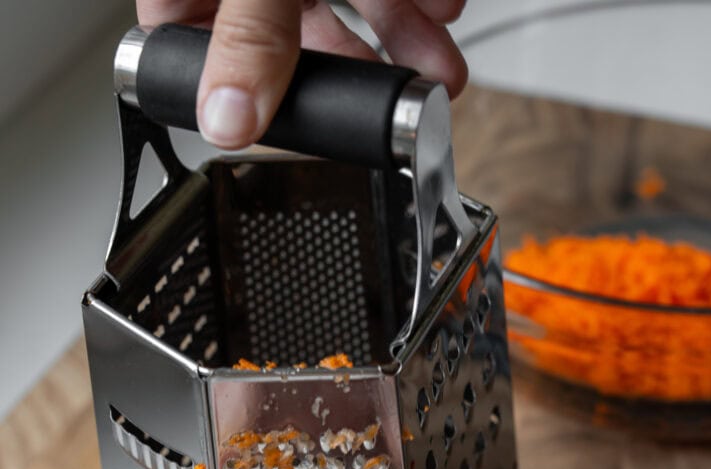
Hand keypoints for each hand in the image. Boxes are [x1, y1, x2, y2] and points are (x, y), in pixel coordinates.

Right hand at [135, 1, 468, 148]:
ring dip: (402, 44)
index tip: (267, 130)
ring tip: (439, 72)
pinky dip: (419, 0)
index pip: (185, 41)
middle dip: (349, 78)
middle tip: (382, 111)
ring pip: (346, 7)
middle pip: (285, 39)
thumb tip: (229, 122)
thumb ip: (251, 37)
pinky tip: (442, 7)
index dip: (223, 90)